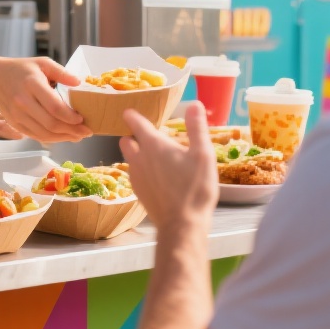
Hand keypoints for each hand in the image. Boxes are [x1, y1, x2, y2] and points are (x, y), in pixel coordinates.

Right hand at [0, 57, 90, 143]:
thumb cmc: (21, 69)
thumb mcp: (42, 63)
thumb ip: (61, 72)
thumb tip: (79, 83)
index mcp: (32, 84)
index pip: (54, 106)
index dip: (70, 116)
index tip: (83, 118)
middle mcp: (23, 101)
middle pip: (51, 123)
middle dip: (72, 131)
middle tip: (87, 131)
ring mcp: (17, 115)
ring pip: (44, 133)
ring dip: (64, 138)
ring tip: (78, 136)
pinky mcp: (14, 123)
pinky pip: (35, 136)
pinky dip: (51, 139)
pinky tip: (63, 136)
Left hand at [120, 102, 217, 234]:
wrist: (182, 225)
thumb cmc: (194, 188)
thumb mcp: (203, 154)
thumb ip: (197, 128)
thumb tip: (195, 104)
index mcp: (153, 145)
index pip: (136, 122)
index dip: (132, 115)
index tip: (128, 111)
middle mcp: (139, 158)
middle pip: (126, 140)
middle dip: (132, 135)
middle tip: (146, 135)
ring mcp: (136, 176)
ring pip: (129, 158)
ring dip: (136, 154)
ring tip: (153, 156)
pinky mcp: (138, 192)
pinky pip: (134, 174)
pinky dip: (141, 170)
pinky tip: (156, 176)